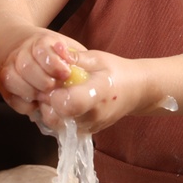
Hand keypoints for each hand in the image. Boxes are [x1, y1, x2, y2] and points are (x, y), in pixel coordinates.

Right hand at [0, 28, 85, 118]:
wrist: (29, 51)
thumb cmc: (58, 56)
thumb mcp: (71, 52)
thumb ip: (77, 58)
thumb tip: (76, 66)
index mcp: (40, 41)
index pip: (42, 49)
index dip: (55, 64)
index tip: (66, 73)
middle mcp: (20, 52)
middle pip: (25, 66)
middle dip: (44, 81)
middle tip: (56, 88)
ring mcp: (9, 68)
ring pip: (11, 79)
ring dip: (32, 92)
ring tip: (47, 97)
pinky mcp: (4, 86)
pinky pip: (10, 96)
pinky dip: (25, 104)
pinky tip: (37, 103)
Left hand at [36, 49, 151, 135]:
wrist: (134, 91)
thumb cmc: (115, 71)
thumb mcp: (97, 58)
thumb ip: (75, 57)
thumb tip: (55, 50)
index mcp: (97, 94)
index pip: (69, 104)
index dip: (55, 94)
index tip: (55, 82)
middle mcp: (92, 116)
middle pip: (56, 116)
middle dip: (48, 100)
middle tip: (53, 86)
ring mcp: (88, 127)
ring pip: (55, 124)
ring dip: (50, 109)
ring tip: (59, 93)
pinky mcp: (85, 133)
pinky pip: (62, 128)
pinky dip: (57, 115)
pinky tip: (64, 102)